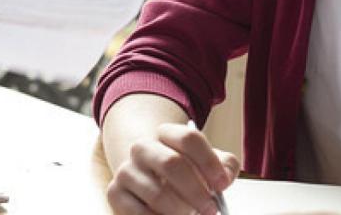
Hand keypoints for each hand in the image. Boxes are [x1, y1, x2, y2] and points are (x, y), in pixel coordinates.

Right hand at [107, 122, 239, 214]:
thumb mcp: (207, 163)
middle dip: (196, 191)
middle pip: (172, 164)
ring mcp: (126, 170)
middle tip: (210, 209)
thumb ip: (224, 166)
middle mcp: (142, 147)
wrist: (148, 178)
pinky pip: (141, 214)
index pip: (189, 138)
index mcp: (166, 133)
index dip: (209, 162)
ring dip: (180, 211)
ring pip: (158, 194)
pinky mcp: (115, 193)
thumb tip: (225, 178)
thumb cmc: (184, 172)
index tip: (222, 184)